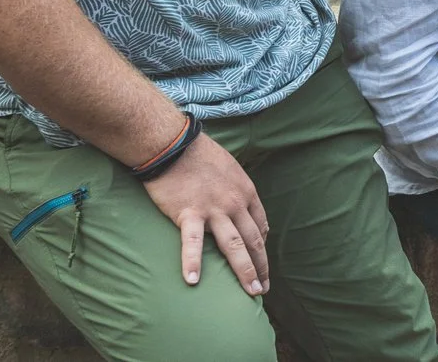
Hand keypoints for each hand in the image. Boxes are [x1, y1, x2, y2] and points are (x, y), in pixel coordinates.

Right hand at [141, 133, 269, 293]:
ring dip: (244, 271)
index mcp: (246, 191)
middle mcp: (235, 202)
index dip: (262, 245)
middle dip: (260, 266)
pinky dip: (193, 262)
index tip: (261, 261)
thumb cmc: (199, 154)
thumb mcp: (229, 168)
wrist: (174, 143)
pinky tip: (193, 282)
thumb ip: (236, 189)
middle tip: (263, 289)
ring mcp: (214, 209)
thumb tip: (239, 206)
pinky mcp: (189, 213)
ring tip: (251, 293)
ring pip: (234, 245)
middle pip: (253, 240)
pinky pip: (193, 243)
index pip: (260, 224)